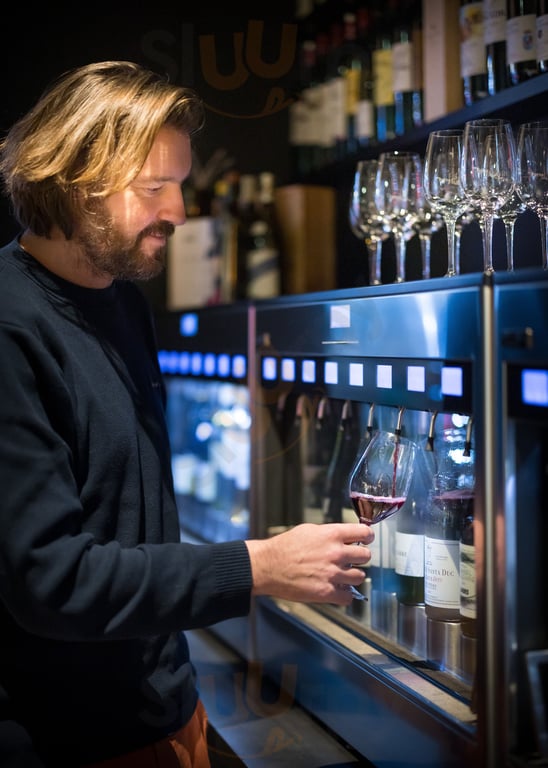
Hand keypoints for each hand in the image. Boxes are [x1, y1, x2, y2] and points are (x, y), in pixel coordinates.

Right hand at [246, 523, 373, 605]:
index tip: (366, 539)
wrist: (268, 566)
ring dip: (353, 576)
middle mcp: (335, 553)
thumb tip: (345, 537)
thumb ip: (330, 534)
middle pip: (366, 555)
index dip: (367, 536)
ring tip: (343, 575)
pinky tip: (337, 589)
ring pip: (360, 577)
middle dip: (360, 557)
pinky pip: (348, 597)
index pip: (364, 532)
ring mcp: (332, 574)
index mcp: (332, 535)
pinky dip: (344, 594)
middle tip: (352, 559)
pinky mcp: (326, 592)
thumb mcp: (309, 530)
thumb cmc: (285, 547)